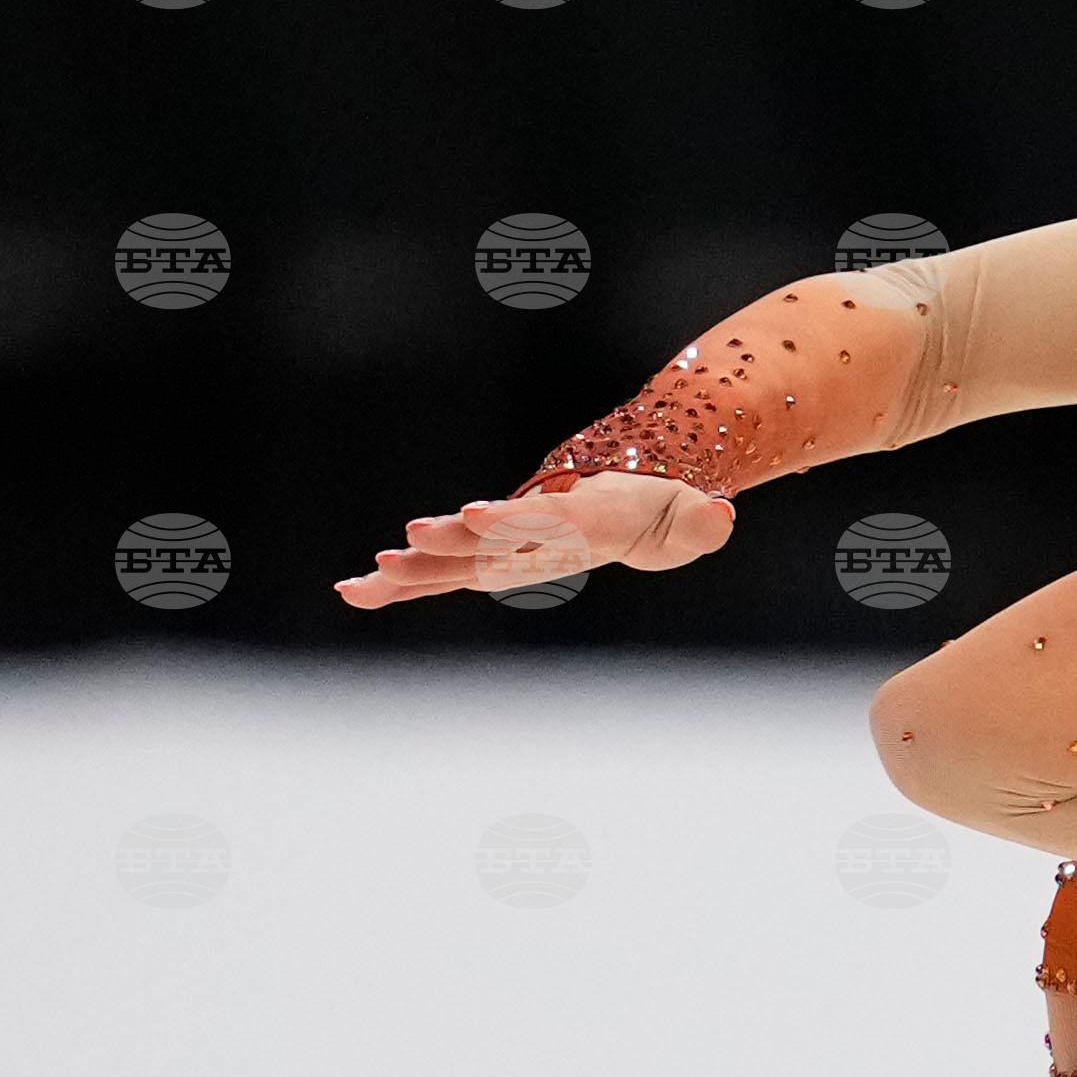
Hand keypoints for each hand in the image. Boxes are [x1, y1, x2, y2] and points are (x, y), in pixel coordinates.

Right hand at [332, 472, 734, 607]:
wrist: (632, 482)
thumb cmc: (664, 507)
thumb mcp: (692, 519)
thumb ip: (702, 524)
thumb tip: (720, 519)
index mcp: (579, 518)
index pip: (543, 520)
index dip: (511, 519)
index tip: (478, 512)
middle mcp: (534, 527)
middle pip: (486, 538)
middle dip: (449, 541)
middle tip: (405, 542)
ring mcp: (508, 541)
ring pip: (454, 557)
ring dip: (412, 568)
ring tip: (365, 576)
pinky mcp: (492, 556)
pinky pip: (445, 573)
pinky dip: (402, 582)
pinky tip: (355, 593)